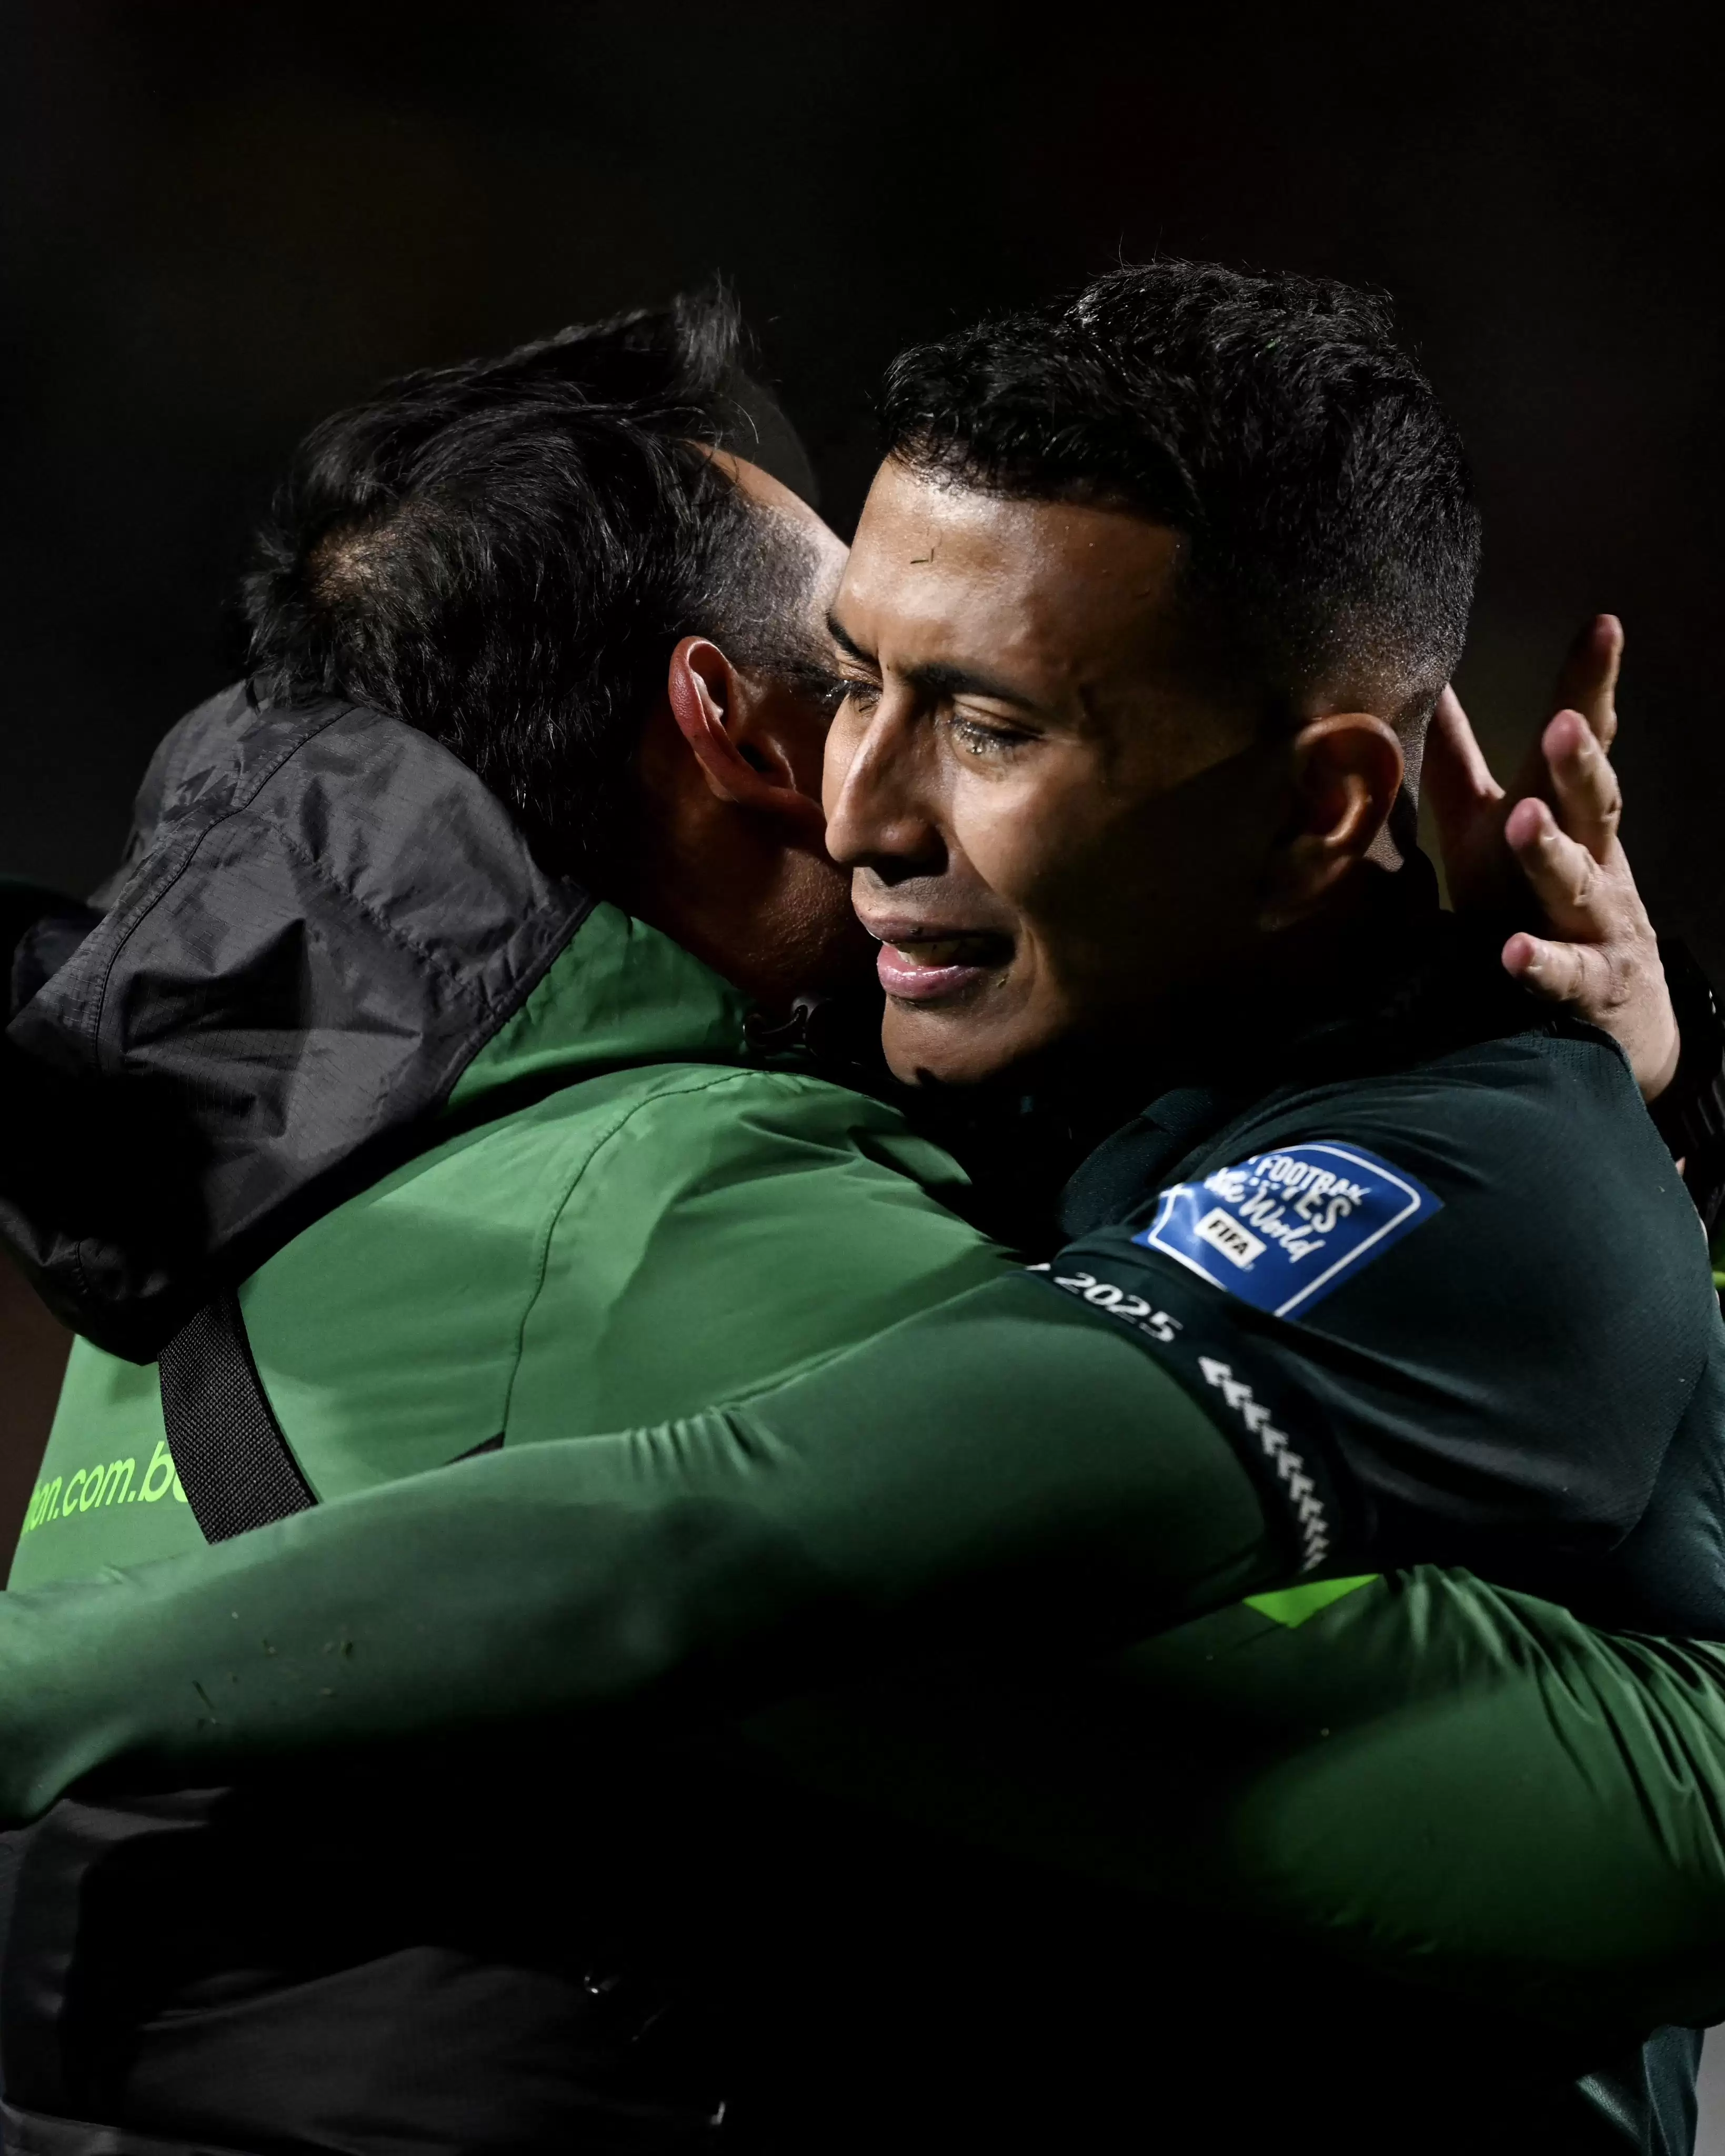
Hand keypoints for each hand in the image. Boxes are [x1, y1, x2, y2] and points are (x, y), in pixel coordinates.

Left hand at [1425, 616, 1679, 1100]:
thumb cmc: (1530, 902)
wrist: (1614, 1013)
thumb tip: (1434, 690)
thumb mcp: (1493, 828)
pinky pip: (1562, 974)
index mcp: (1566, 815)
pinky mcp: (1587, 988)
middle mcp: (1594, 860)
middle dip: (1579, 761)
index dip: (1591, 685)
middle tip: (1562, 722)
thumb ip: (1463, 764)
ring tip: (1527, 822)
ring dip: (1552, 853)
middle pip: (1592, 802)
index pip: (1582, 742)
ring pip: (1578, 883)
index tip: (1603, 625)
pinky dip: (1538, 963)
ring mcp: (1596, 924)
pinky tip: (1512, 952)